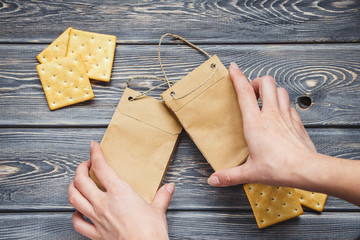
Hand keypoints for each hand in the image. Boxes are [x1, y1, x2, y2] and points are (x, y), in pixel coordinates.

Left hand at [68, 141, 173, 239]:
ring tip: (76, 183)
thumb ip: (162, 196)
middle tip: (85, 165)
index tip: (93, 146)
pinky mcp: (96, 234)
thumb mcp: (158, 210)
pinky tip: (77, 211)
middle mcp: (103, 203)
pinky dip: (74, 215)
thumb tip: (168, 188)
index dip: (95, 154)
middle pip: (80, 181)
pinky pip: (78, 223)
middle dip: (80, 169)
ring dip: (72, 188)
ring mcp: (97, 218)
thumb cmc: (150, 231)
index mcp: (119, 192)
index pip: (101, 167)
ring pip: (74, 199)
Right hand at [208, 62, 317, 187]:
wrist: (307, 169)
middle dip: (256, 81)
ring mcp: (285, 116)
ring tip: (263, 99)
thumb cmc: (279, 168)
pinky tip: (279, 114)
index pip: (244, 92)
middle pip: (266, 82)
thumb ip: (230, 175)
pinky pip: (289, 104)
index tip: (233, 68)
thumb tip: (214, 179)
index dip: (237, 77)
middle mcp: (270, 114)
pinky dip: (282, 103)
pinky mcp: (296, 122)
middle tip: (250, 91)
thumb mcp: (250, 172)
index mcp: (255, 123)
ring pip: (280, 90)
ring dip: (271, 90)